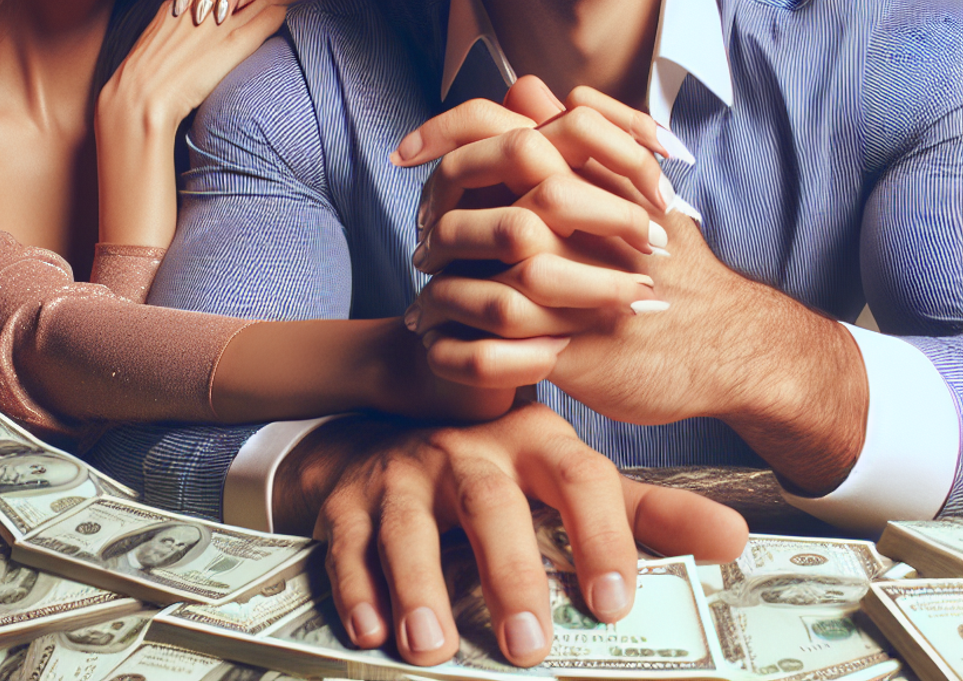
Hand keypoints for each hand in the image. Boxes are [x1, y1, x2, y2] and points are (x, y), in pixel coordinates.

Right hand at [95, 0, 318, 246]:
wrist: (134, 114)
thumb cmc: (140, 104)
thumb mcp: (152, 68)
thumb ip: (173, 54)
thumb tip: (188, 64)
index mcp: (173, 10)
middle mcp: (195, 9)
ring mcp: (213, 24)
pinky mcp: (229, 42)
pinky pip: (270, 12)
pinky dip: (296, 3)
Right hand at [274, 403, 747, 668]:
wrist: (388, 437)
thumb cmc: (497, 477)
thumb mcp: (569, 483)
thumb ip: (646, 514)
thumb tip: (736, 538)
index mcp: (531, 440)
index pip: (578, 476)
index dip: (601, 534)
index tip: (615, 603)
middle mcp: (467, 449)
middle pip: (490, 498)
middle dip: (509, 571)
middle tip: (529, 648)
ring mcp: (403, 470)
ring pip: (409, 520)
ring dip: (419, 584)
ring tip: (432, 648)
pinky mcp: (350, 498)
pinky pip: (349, 540)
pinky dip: (356, 586)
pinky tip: (370, 631)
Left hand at [402, 82, 868, 494]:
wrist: (728, 341)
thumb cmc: (670, 263)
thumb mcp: (627, 188)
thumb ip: (569, 134)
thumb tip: (523, 83)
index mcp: (587, 179)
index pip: (503, 133)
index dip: (443, 133)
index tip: (401, 153)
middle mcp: (578, 226)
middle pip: (481, 212)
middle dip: (438, 229)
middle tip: (419, 251)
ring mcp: (573, 289)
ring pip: (477, 285)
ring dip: (440, 297)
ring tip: (420, 309)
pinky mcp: (573, 349)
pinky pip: (490, 353)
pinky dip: (454, 352)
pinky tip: (437, 349)